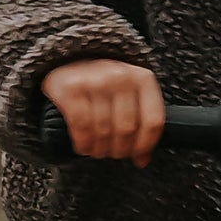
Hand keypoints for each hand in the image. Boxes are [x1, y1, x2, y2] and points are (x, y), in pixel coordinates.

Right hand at [42, 59, 165, 165]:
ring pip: (103, 131)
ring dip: (100, 149)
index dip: (145, 146)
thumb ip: (140, 122)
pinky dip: (83, 143)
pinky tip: (83, 146)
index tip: (136, 156)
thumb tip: (142, 159)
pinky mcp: (71, 89)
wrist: (67, 61)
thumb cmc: (103, 84)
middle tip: (112, 154)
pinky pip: (81, 127)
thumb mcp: (128, 95)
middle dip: (119, 150)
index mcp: (142, 79)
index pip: (152, 121)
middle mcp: (120, 77)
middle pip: (126, 129)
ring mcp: (95, 82)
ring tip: (97, 151)